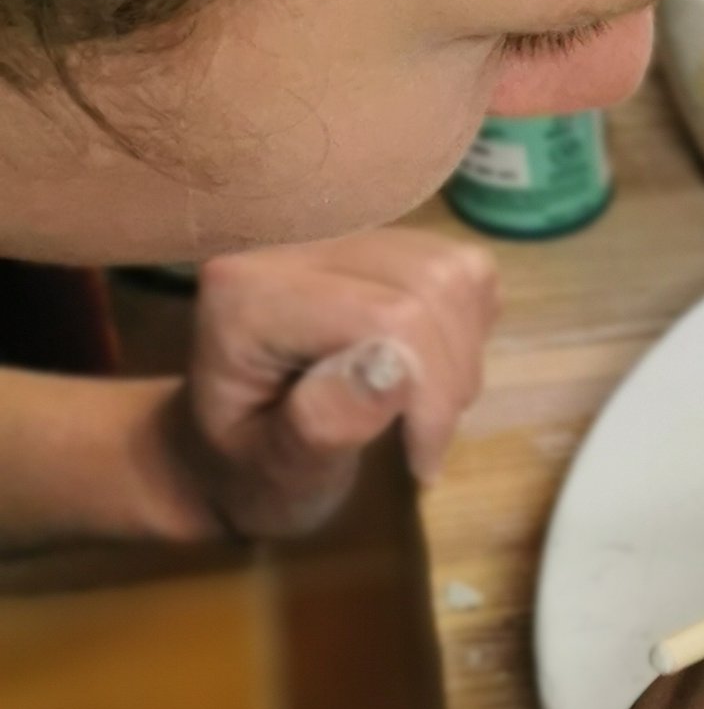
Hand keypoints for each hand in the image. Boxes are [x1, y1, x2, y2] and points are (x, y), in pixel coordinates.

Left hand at [160, 229, 498, 540]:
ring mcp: (337, 234)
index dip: (429, 390)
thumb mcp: (274, 474)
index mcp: (247, 297)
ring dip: (462, 356)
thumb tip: (394, 365)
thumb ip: (320, 423)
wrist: (231, 447)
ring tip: (424, 412)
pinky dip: (466, 329)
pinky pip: (459, 269)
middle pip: (428, 287)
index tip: (421, 459)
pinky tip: (429, 370)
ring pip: (452, 272)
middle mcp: (288, 246)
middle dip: (449, 379)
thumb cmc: (249, 471)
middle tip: (424, 443)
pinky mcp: (377, 240)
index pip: (386, 315)